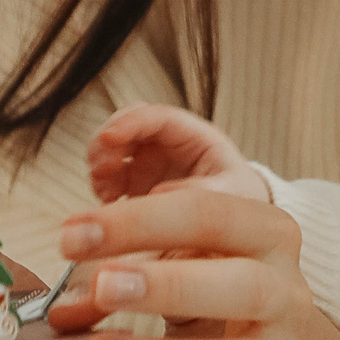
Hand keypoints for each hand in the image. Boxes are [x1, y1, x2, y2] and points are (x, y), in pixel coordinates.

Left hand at [51, 180, 311, 339]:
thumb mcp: (184, 251)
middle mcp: (285, 296)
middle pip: (245, 286)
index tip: (69, 235)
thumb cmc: (210, 281)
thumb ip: (128, 257)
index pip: (212, 217)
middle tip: (102, 287)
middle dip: (172, 286)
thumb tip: (61, 293)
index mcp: (268, 236)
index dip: (140, 222)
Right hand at [87, 104, 269, 205]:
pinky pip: (108, 175)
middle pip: (126, 125)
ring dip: (100, 162)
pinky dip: (101, 184)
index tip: (109, 136)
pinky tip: (108, 202)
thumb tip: (159, 194)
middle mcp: (166, 143)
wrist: (239, 222)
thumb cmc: (239, 199)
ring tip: (105, 190)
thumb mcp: (230, 195)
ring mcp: (148, 161)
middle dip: (107, 141)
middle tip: (102, 169)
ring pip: (111, 148)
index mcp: (194, 136)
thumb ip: (200, 192)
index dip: (130, 122)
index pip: (157, 117)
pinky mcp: (134, 182)